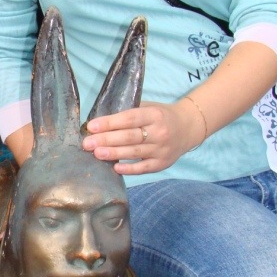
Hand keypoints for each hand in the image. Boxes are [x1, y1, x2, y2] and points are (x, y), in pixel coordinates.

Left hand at [82, 99, 204, 175]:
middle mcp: (159, 132)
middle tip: (87, 143)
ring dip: (113, 154)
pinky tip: (115, 168)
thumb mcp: (149, 108)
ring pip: (134, 152)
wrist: (188, 127)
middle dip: (106, 140)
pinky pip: (143, 168)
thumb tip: (100, 123)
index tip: (91, 126)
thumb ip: (129, 114)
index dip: (109, 123)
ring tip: (96, 153)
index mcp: (154, 115)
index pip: (129, 119)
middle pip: (129, 137)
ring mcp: (161, 149)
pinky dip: (129, 169)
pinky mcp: (162, 163)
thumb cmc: (161, 116)